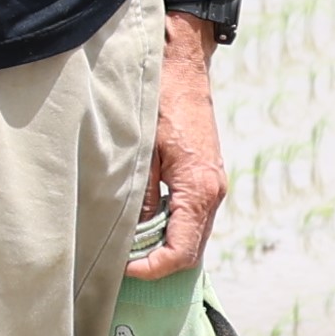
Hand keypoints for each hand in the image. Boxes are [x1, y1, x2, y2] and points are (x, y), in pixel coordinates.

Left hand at [133, 12, 230, 278]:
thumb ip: (138, 196)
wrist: (182, 65)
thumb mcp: (140, 150)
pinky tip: (141, 227)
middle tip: (122, 268)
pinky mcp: (206, 178)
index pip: (181, 252)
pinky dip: (169, 230)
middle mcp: (212, 193)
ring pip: (192, 236)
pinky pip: (190, 218)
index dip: (152, 270)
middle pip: (191, 251)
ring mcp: (213, 186)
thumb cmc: (159, 101)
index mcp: (199, 189)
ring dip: (163, 249)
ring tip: (128, 252)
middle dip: (158, 266)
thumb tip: (130, 233)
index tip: (123, 270)